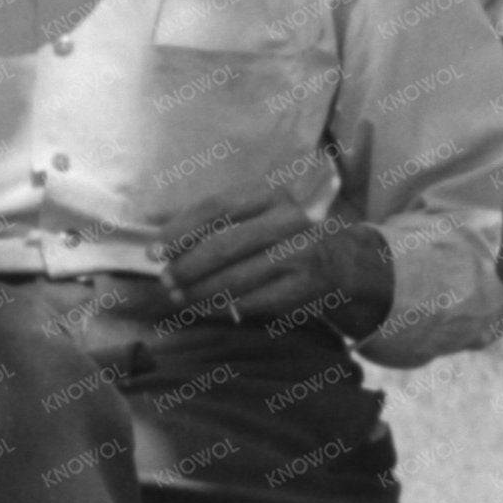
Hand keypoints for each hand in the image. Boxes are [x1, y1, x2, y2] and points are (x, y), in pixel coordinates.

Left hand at [163, 185, 395, 335]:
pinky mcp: (306, 286)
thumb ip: (212, 219)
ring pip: (236, 277)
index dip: (181, 229)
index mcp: (273, 195)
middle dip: (187, 267)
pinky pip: (253, 301)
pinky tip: (209, 307)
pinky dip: (225, 307)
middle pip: (224, 245)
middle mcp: (290, 220)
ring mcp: (301, 254)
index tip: (156, 251)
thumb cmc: (288, 236)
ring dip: (200, 291)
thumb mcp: (258, 214)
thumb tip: (154, 226)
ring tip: (181, 297)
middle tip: (167, 280)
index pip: (218, 207)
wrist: (347, 262)